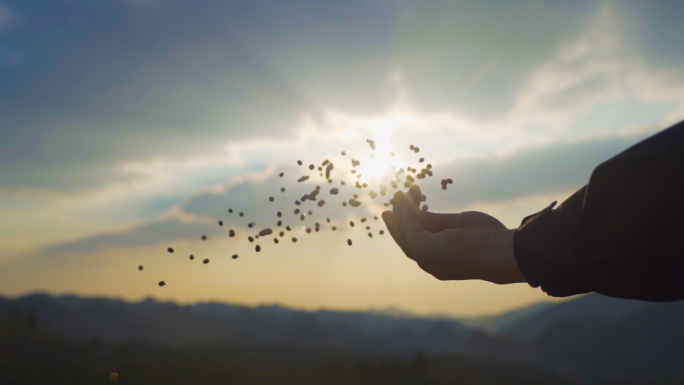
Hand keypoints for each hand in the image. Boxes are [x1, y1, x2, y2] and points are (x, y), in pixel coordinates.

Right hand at [381, 185, 525, 283]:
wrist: (500, 251)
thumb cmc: (487, 238)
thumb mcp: (458, 223)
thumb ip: (436, 221)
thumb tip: (418, 213)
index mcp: (442, 259)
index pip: (422, 242)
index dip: (412, 225)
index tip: (406, 209)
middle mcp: (431, 263)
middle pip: (407, 241)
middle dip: (397, 223)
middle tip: (389, 206)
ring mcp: (425, 258)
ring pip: (405, 234)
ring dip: (401, 212)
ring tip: (400, 193)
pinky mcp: (422, 249)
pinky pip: (410, 226)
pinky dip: (407, 210)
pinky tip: (410, 196)